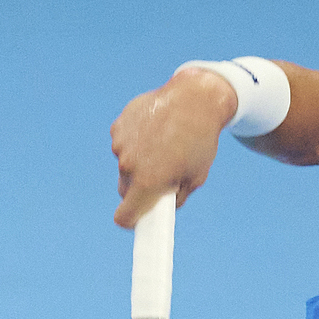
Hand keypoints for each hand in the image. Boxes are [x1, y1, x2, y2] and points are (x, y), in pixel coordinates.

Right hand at [110, 65, 238, 226]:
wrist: (195, 99)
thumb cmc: (200, 142)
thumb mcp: (196, 177)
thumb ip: (176, 197)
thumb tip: (162, 208)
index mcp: (148, 182)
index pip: (124, 217)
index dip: (131, 219)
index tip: (138, 217)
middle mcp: (129, 165)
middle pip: (125, 188)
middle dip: (139, 187)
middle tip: (161, 174)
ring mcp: (121, 144)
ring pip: (125, 163)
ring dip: (138, 160)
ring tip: (163, 145)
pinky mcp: (119, 126)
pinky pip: (123, 142)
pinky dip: (135, 140)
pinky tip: (154, 130)